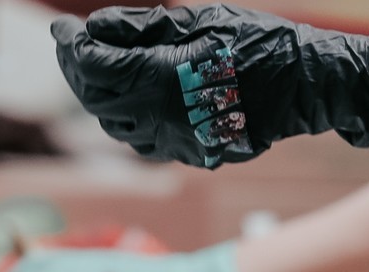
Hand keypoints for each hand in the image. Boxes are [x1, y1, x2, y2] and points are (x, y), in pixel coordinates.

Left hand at [51, 5, 368, 168]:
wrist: (306, 85)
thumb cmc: (257, 43)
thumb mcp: (197, 20)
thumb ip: (140, 26)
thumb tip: (95, 29)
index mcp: (160, 79)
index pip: (94, 65)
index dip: (70, 45)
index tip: (62, 28)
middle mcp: (161, 119)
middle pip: (95, 99)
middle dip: (77, 70)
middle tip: (71, 46)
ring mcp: (177, 143)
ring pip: (115, 126)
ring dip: (98, 98)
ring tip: (97, 70)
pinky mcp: (193, 154)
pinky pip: (144, 142)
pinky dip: (126, 119)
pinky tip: (130, 99)